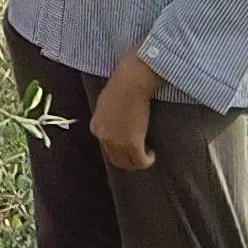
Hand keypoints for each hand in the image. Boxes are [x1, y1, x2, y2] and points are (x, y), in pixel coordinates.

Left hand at [90, 49, 162, 171]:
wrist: (130, 84)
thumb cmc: (120, 87)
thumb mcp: (105, 105)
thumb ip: (107, 119)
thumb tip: (117, 126)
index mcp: (95, 128)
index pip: (106, 148)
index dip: (119, 150)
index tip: (130, 146)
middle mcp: (103, 138)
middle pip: (116, 160)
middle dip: (128, 160)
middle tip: (140, 155)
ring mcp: (117, 143)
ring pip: (128, 164)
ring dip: (138, 162)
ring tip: (147, 154)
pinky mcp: (132, 144)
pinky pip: (140, 161)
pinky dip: (147, 161)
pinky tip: (152, 154)